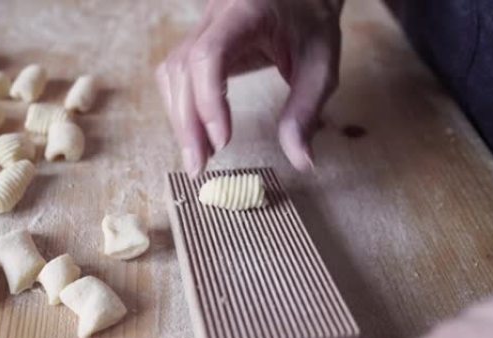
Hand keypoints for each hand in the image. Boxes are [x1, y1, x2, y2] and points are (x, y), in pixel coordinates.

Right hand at [156, 0, 343, 176]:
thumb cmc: (312, 23)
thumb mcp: (321, 66)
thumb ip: (306, 112)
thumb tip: (301, 162)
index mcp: (246, 13)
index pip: (209, 55)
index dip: (208, 100)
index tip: (223, 141)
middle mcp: (214, 16)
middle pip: (182, 68)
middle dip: (187, 122)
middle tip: (199, 166)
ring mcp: (201, 26)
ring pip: (172, 72)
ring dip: (180, 117)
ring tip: (199, 155)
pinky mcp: (197, 40)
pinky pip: (176, 73)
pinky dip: (181, 106)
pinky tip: (197, 132)